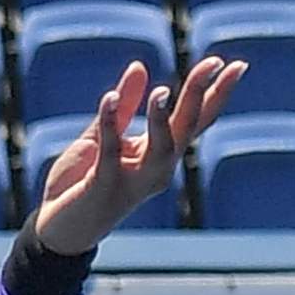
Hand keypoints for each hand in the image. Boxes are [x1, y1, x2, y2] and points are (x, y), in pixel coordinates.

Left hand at [30, 57, 247, 255]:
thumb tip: (140, 66)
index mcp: (159, 155)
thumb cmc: (82, 184)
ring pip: (161, 149)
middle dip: (199, 95)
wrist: (58, 231)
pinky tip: (109, 98)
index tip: (236, 64)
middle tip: (214, 63)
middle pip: (186, 129)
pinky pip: (110, 153)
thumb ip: (123, 106)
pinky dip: (110, 124)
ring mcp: (133, 181)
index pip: (194, 121)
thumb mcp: (103, 137)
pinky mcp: (104, 187)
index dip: (216, 94)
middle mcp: (156, 170)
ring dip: (163, 120)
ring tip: (163, 90)